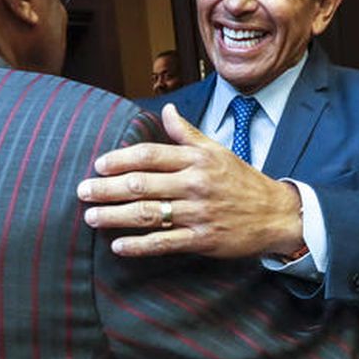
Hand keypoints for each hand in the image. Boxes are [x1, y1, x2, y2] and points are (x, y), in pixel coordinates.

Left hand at [77, 104, 305, 258]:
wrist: (276, 214)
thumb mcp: (218, 151)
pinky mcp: (202, 240)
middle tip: (82, 191)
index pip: (150, 155)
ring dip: (115, 216)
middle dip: (107, 189)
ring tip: (91, 217)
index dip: (120, 160)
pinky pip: (164, 243)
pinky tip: (118, 246)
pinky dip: (139, 245)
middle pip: (141, 184)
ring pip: (148, 214)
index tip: (99, 165)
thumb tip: (165, 111)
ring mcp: (198, 213)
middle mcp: (195, 184)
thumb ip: (187, 134)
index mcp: (197, 160)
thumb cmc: (243, 181)